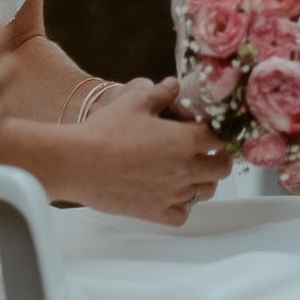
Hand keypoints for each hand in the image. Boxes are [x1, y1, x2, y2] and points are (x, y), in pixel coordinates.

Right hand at [69, 77, 231, 224]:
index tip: (211, 132)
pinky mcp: (156, 212)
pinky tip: (171, 195)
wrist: (78, 162)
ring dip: (202, 181)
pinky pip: (182, 215)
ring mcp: (172, 193)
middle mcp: (184, 169)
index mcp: (185, 140)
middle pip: (221, 168)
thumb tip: (174, 85)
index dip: (218, 134)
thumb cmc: (105, 130)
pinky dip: (182, 206)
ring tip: (189, 172)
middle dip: (218, 158)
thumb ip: (161, 93)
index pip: (219, 138)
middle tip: (206, 152)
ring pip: (205, 192)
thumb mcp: (135, 102)